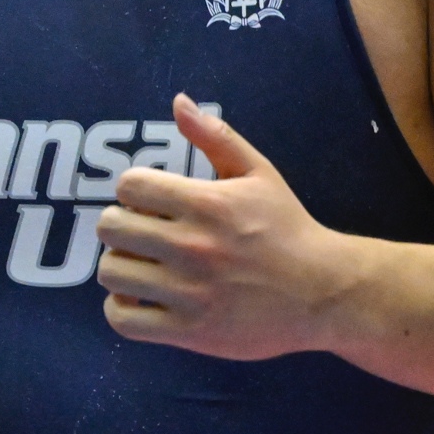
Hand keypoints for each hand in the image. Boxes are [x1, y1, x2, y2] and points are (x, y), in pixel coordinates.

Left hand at [96, 95, 357, 360]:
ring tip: (142, 266)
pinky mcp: (188, 331)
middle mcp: (192, 246)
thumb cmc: (289, 229)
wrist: (323, 294)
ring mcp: (188, 292)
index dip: (135, 190)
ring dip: (120, 266)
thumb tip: (178, 102)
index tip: (152, 202)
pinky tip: (140, 298)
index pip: (129, 185)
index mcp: (207, 203)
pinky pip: (123, 319)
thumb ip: (216, 136)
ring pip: (111, 272)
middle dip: (121, 226)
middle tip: (143, 234)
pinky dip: (121, 308)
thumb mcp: (260, 174)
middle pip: (110, 227)